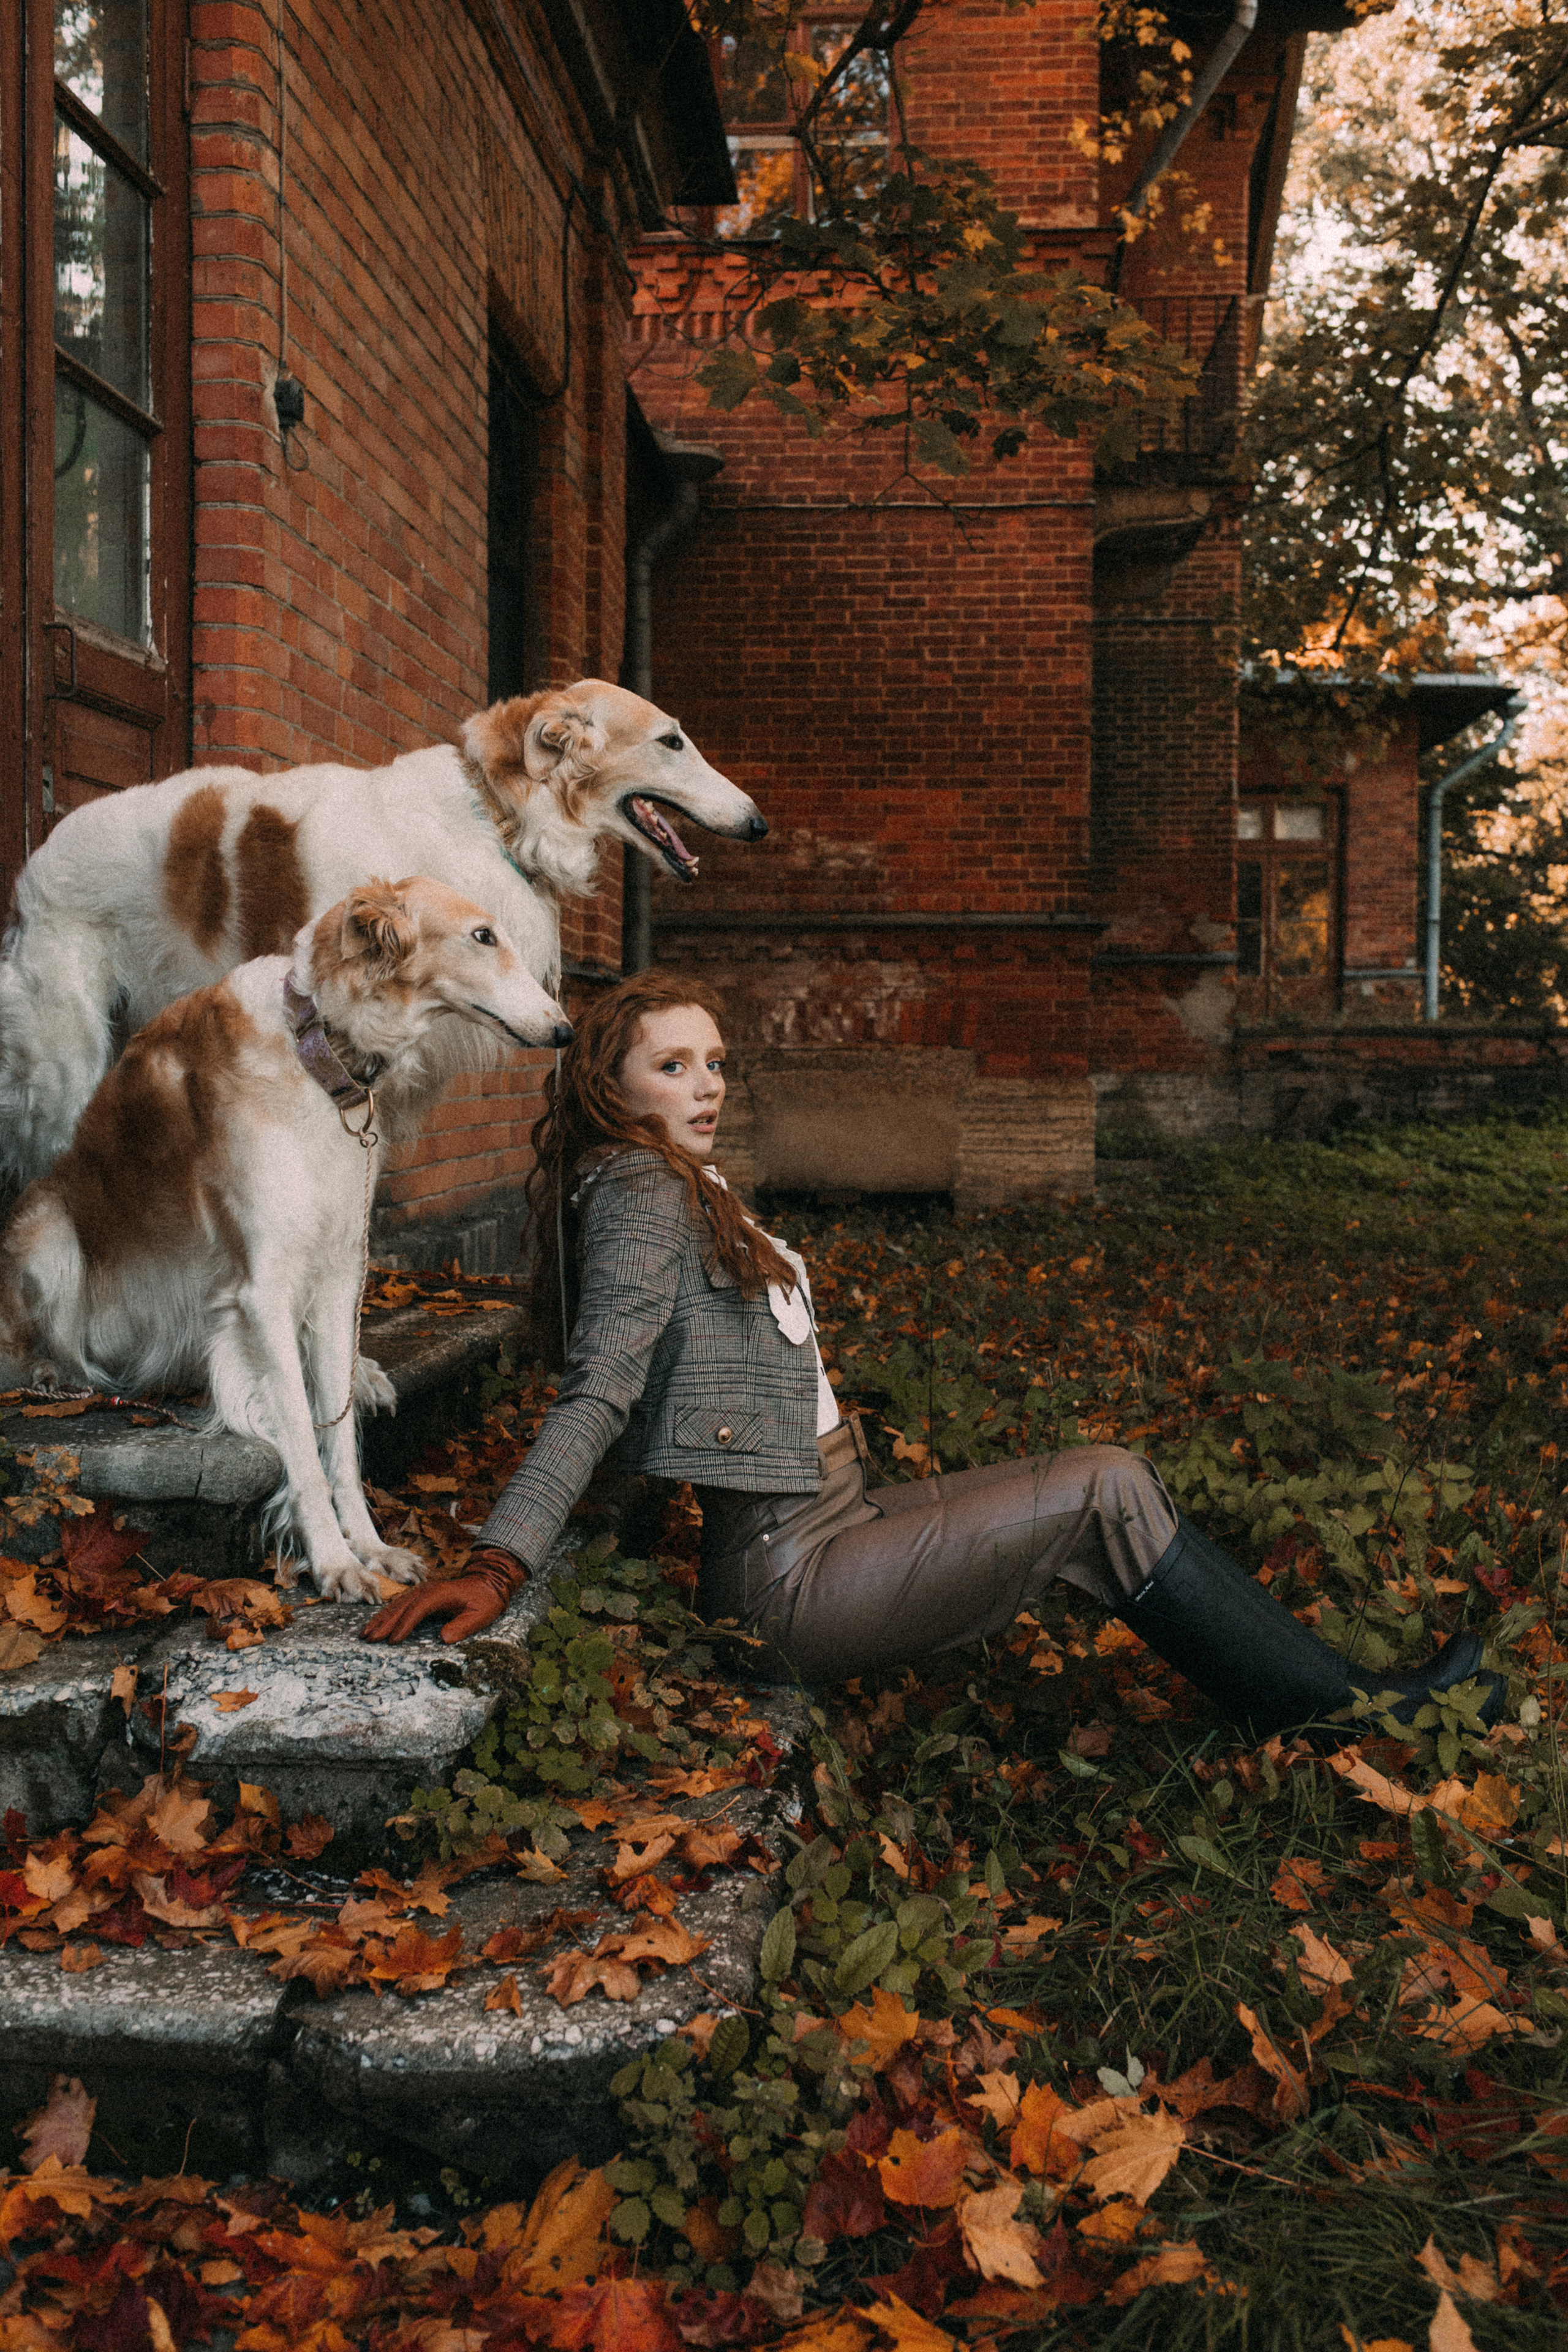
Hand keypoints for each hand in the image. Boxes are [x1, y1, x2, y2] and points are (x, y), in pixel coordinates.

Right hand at [360, 1548, 525, 1643]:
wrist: (488, 1581)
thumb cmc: (485, 1600)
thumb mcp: (481, 1615)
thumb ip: (463, 1626)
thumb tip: (444, 1638)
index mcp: (440, 1594)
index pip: (418, 1609)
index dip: (404, 1625)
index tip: (393, 1641)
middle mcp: (427, 1590)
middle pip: (401, 1607)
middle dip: (384, 1623)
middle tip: (368, 1639)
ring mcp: (422, 1590)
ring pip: (396, 1605)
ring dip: (380, 1619)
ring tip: (365, 1634)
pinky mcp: (420, 1594)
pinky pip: (400, 1604)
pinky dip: (386, 1614)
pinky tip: (376, 1624)